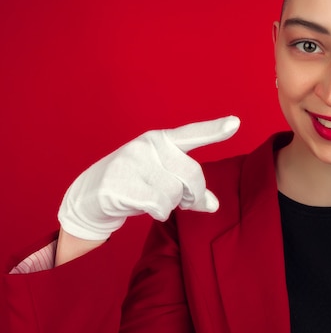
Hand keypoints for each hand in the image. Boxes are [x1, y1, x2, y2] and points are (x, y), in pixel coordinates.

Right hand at [58, 116, 239, 240]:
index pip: (191, 134)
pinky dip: (159, 212)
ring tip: (156, 200)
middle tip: (188, 202)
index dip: (215, 130)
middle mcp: (148, 146)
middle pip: (191, 174)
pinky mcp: (120, 184)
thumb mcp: (162, 177)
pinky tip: (146, 207)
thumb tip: (214, 205)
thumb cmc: (134, 183)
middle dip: (195, 194)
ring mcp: (132, 163)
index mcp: (160, 140)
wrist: (89, 196)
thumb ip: (188, 186)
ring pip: (175, 193)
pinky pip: (158, 205)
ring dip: (171, 205)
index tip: (236, 123)